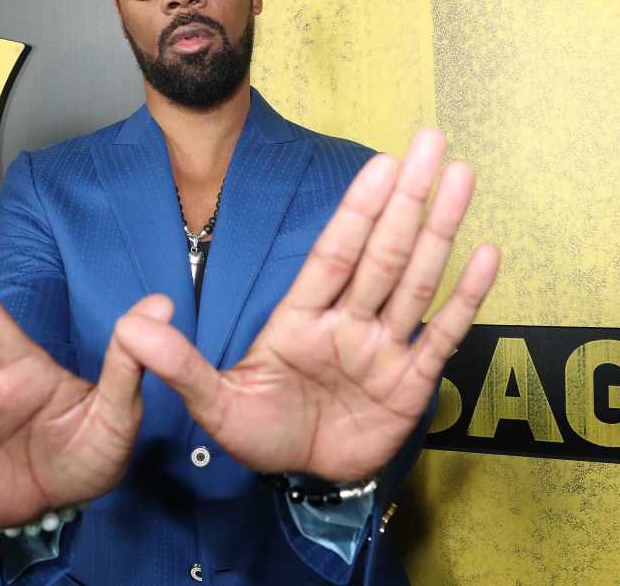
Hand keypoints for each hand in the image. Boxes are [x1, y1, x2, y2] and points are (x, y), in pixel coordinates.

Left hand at [112, 128, 498, 481]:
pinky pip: (442, 335)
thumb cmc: (259, 432)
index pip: (333, 254)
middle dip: (406, 198)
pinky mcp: (412, 384)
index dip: (357, 211)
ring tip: (460, 177)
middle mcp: (347, 323)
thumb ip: (180, 364)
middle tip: (430, 141)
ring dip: (438, 229)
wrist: (301, 478)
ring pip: (415, 280)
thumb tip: (133, 327)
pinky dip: (466, 298)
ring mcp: (383, 349)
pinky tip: (486, 255)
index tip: (379, 165)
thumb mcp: (213, 403)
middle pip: (382, 252)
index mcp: (300, 319)